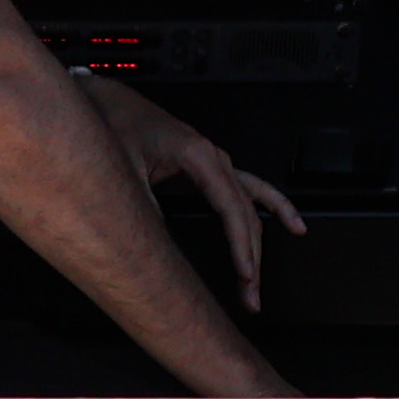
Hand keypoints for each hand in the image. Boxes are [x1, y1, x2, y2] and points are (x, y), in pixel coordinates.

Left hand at [84, 75, 303, 310]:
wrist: (107, 101)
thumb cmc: (115, 124)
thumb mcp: (122, 167)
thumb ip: (142, 204)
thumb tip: (154, 244)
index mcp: (198, 156)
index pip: (232, 208)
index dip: (241, 245)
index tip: (246, 274)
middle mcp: (214, 158)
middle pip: (246, 215)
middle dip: (251, 258)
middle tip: (250, 296)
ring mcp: (216, 162)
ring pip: (250, 209)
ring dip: (258, 246)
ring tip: (257, 283)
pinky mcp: (209, 168)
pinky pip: (251, 190)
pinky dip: (273, 207)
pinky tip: (291, 223)